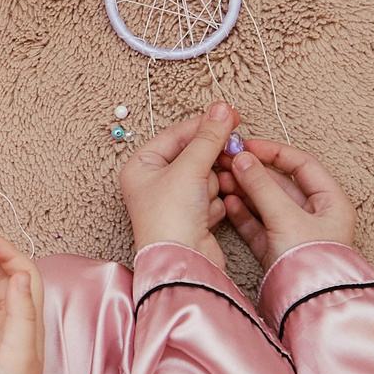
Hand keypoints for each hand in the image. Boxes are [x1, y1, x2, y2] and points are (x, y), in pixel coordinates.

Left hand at [119, 103, 239, 269]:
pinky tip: (210, 214)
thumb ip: (208, 137)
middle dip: (211, 160)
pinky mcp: (192, 217)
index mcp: (142, 166)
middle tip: (232, 152)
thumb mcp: (189, 168)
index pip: (177, 134)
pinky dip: (216, 203)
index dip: (204, 124)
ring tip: (209, 197)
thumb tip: (222, 109)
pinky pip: (213, 197)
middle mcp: (155, 182)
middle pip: (195, 155)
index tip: (231, 115)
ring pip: (207, 176)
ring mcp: (174, 201)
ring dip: (213, 185)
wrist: (182, 264)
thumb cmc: (170, 218)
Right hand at [215, 137, 357, 267]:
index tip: (247, 146)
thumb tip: (241, 158)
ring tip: (222, 180)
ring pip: (267, 203)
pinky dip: (243, 213)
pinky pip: (259, 224)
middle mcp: (315, 215)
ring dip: (245, 191)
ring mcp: (295, 233)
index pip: (301, 164)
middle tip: (227, 162)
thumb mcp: (286, 217)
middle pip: (281, 183)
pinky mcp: (277, 250)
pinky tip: (227, 202)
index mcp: (331, 201)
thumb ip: (261, 186)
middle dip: (253, 173)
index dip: (274, 152)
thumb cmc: (309, 261)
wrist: (308, 307)